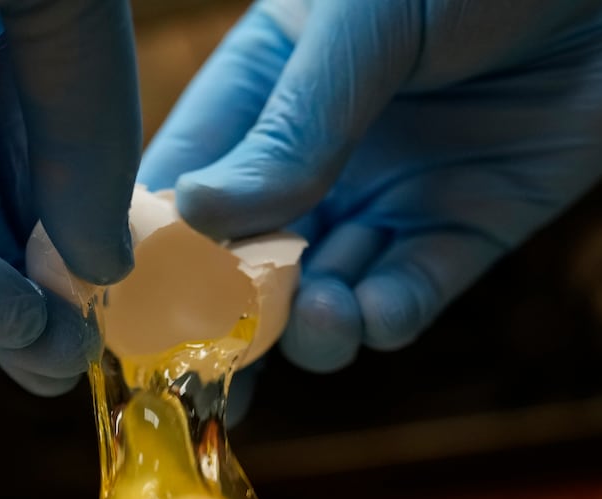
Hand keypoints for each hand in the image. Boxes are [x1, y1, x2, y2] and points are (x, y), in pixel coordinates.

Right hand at [141, 0, 601, 372]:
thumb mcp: (369, 24)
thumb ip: (292, 127)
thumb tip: (199, 220)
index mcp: (268, 84)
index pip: (186, 176)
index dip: (156, 247)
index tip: (134, 312)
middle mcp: (319, 151)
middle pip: (247, 257)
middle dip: (231, 316)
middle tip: (219, 362)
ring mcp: (390, 194)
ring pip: (325, 292)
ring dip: (314, 326)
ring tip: (323, 321)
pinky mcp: (467, 231)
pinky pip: (410, 294)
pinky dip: (387, 316)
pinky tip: (379, 313)